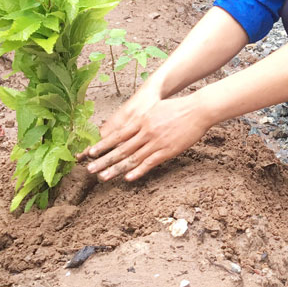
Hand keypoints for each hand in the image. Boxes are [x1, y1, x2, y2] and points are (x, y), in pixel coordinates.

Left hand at [84, 92, 208, 181]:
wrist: (197, 109)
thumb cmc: (178, 108)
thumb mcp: (156, 109)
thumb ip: (143, 119)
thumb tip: (131, 126)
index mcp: (141, 120)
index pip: (118, 135)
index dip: (103, 145)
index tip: (90, 153)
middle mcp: (145, 131)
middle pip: (121, 148)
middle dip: (104, 160)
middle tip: (89, 169)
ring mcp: (156, 142)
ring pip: (132, 158)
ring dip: (116, 169)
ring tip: (103, 177)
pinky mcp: (167, 150)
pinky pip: (149, 163)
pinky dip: (138, 171)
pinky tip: (128, 178)